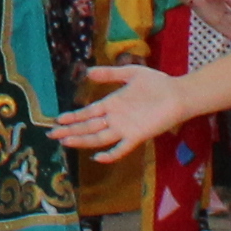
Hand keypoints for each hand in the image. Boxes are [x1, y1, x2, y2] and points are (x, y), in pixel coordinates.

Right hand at [49, 63, 196, 158]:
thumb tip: (88, 72)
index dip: (73, 117)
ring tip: (66, 142)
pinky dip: (110, 154)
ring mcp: (125, 128)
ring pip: (99, 137)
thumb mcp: (131, 73)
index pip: (87, 113)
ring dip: (82, 140)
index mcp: (112, 104)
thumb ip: (110, 73)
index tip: (57, 119)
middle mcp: (115, 118)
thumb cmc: (157, 83)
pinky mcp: (137, 135)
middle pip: (88, 127)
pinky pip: (122, 149)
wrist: (178, 94)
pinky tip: (97, 157)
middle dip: (70, 131)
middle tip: (52, 135)